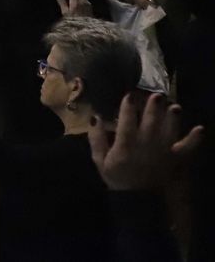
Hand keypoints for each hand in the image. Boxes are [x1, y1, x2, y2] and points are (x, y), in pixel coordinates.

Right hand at [88, 92, 203, 191]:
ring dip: (172, 120)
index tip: (129, 95)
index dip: (127, 109)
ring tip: (175, 107)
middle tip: (156, 95)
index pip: (127, 123)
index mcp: (125, 147)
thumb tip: (95, 117)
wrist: (137, 199)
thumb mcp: (99, 160)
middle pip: (150, 124)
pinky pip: (186, 149)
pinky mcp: (174, 160)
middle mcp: (145, 147)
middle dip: (153, 109)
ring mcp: (162, 153)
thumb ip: (96, 138)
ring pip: (168, 133)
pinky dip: (194, 140)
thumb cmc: (117, 176)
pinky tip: (200, 129)